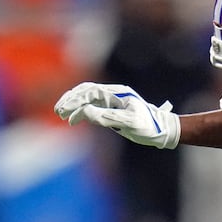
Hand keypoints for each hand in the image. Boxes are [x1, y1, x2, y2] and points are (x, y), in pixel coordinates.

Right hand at [54, 82, 179, 148]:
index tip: (64, 110)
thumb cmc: (149, 127)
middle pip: (86, 91)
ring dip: (74, 105)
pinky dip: (81, 112)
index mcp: (117, 94)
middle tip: (58, 110)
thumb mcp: (129, 123)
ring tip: (62, 114)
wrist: (163, 130)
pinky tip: (74, 120)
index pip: (90, 92)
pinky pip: (93, 107)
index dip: (75, 100)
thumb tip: (86, 112)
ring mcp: (113, 101)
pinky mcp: (113, 109)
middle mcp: (114, 94)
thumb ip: (107, 117)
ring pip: (88, 98)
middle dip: (70, 99)